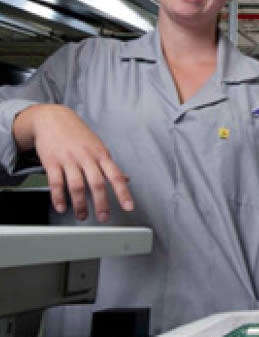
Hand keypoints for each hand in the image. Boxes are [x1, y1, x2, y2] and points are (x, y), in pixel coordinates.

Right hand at [13, 104, 133, 220]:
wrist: (52, 118)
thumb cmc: (77, 134)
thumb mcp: (98, 147)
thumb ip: (109, 165)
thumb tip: (126, 179)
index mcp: (101, 154)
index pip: (115, 176)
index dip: (123, 192)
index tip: (128, 206)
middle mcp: (86, 157)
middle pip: (97, 183)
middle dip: (101, 203)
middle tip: (104, 217)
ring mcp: (68, 159)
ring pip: (76, 185)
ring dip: (80, 204)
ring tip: (83, 216)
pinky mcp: (51, 162)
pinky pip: (55, 183)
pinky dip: (59, 197)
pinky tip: (62, 207)